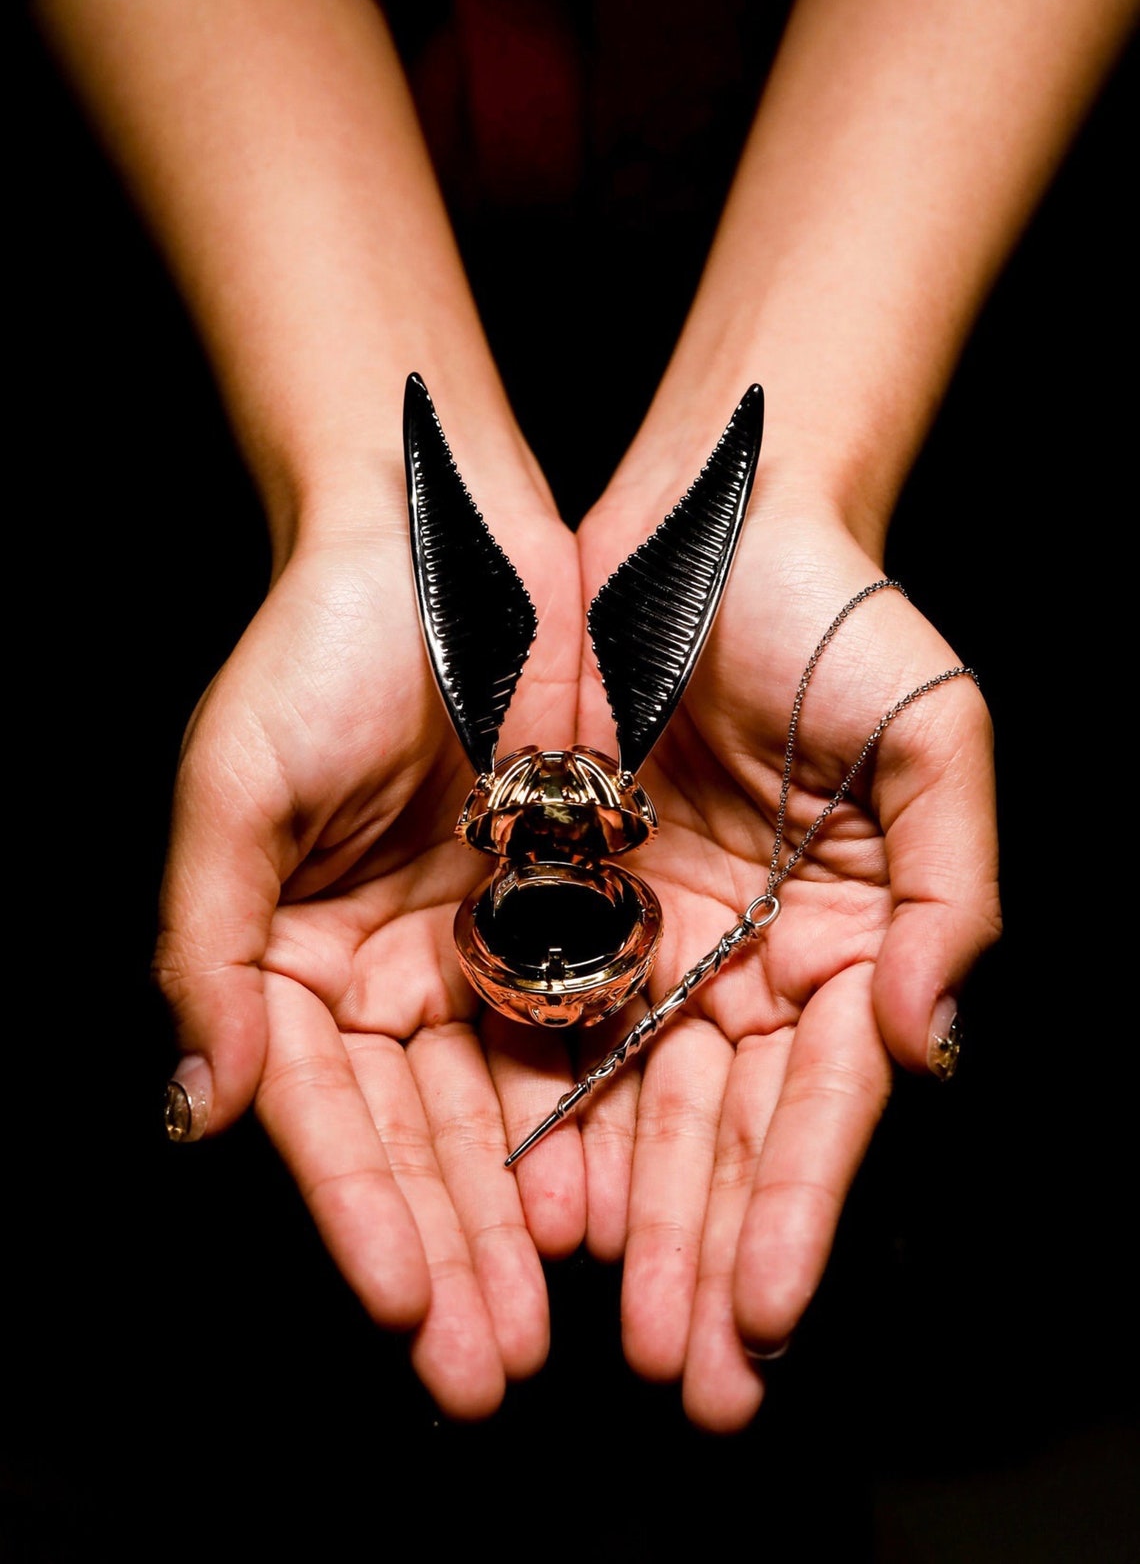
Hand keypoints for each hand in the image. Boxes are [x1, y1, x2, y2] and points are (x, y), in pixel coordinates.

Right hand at [156, 477, 584, 1419]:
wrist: (447, 543)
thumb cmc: (315, 648)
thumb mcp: (233, 789)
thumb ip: (207, 950)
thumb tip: (197, 1111)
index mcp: (289, 957)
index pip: (322, 1114)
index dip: (359, 1212)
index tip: (400, 1308)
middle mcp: (385, 973)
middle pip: (420, 1137)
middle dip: (451, 1253)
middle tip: (486, 1370)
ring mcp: (481, 948)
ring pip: (509, 1107)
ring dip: (528, 1216)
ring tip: (558, 1322)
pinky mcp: (568, 911)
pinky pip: (589, 1026)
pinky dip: (601, 1113)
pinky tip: (621, 1198)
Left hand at [573, 489, 1000, 1430]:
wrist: (706, 522)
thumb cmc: (840, 614)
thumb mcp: (935, 737)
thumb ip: (954, 894)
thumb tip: (929, 1042)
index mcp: (854, 938)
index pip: (824, 1101)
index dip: (796, 1207)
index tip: (764, 1312)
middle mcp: (754, 960)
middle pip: (726, 1130)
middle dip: (707, 1251)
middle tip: (687, 1378)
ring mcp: (659, 939)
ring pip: (634, 1102)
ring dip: (623, 1218)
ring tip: (595, 1327)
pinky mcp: (568, 902)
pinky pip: (547, 1021)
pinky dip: (541, 1113)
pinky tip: (528, 1202)